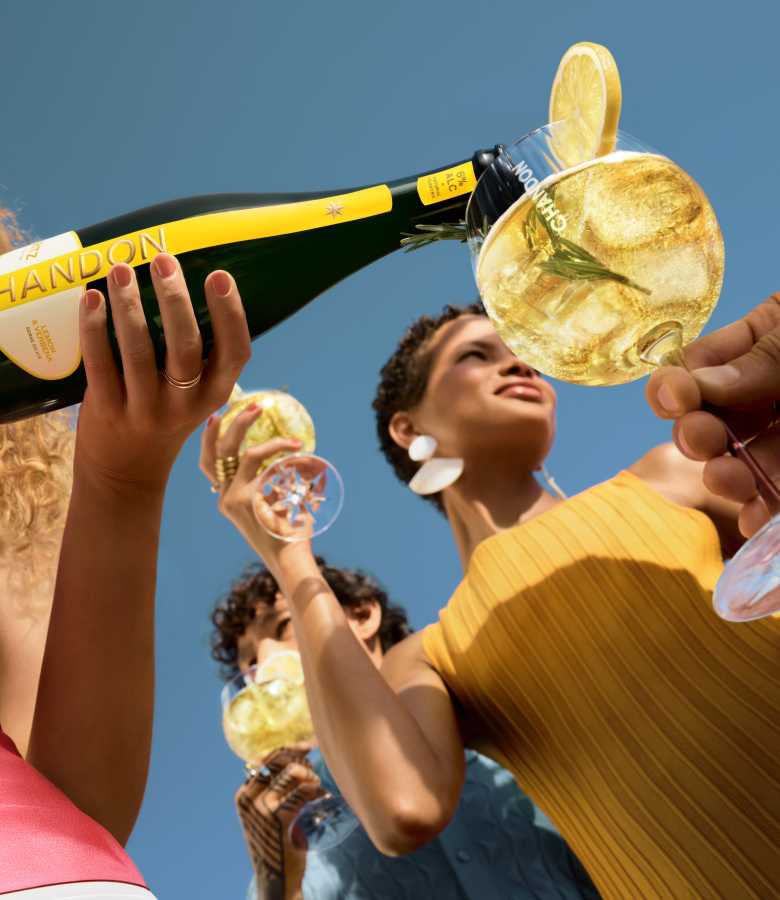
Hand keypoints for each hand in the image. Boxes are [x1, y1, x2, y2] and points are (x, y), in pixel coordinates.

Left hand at [76, 254, 249, 493]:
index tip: (219, 275)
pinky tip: (92, 299)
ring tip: (121, 270)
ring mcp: (146, 410)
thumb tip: (183, 284)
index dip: (231, 314)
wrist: (126, 474)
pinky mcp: (108, 411)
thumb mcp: (194, 396)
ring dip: (129, 306)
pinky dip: (95, 329)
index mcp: (214, 394)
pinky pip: (101, 364)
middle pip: (186, 348)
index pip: (235, 353)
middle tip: (164, 261)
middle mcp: (184, 404)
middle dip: (175, 301)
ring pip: (139, 352)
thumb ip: (197, 356)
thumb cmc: (163, 419)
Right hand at [199, 405, 314, 573]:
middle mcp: (224, 497)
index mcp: (227, 499)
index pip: (210, 464)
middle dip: (231, 424)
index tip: (219, 416)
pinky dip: (279, 449)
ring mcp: (232, 498)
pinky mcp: (245, 498)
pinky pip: (261, 462)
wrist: (290, 561)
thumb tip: (298, 460)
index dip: (210, 439)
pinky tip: (296, 447)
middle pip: (216, 452)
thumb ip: (278, 485)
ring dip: (256, 430)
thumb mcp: (279, 506)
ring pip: (242, 452)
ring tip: (270, 417)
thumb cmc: (290, 536)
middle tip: (251, 406)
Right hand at [236, 747, 322, 898]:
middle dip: (301, 760)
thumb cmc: (277, 842)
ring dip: (310, 775)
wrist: (276, 879)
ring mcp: (262, 808)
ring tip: (316, 785)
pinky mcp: (279, 818)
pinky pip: (302, 790)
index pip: (267, 758)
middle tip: (312, 772)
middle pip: (279, 759)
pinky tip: (321, 795)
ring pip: (292, 771)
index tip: (308, 748)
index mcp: (244, 794)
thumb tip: (299, 752)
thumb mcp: (268, 812)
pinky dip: (315, 789)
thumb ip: (276, 786)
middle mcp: (249, 798)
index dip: (290, 750)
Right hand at [646, 293, 779, 535]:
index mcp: (764, 339)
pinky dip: (761, 511)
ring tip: (729, 481)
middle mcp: (769, 389)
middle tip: (701, 441)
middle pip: (713, 418)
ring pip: (742, 460)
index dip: (678, 386)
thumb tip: (693, 387)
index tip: (671, 400)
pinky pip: (775, 494)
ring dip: (724, 476)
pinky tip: (754, 520)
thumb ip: (759, 358)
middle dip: (697, 434)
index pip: (699, 367)